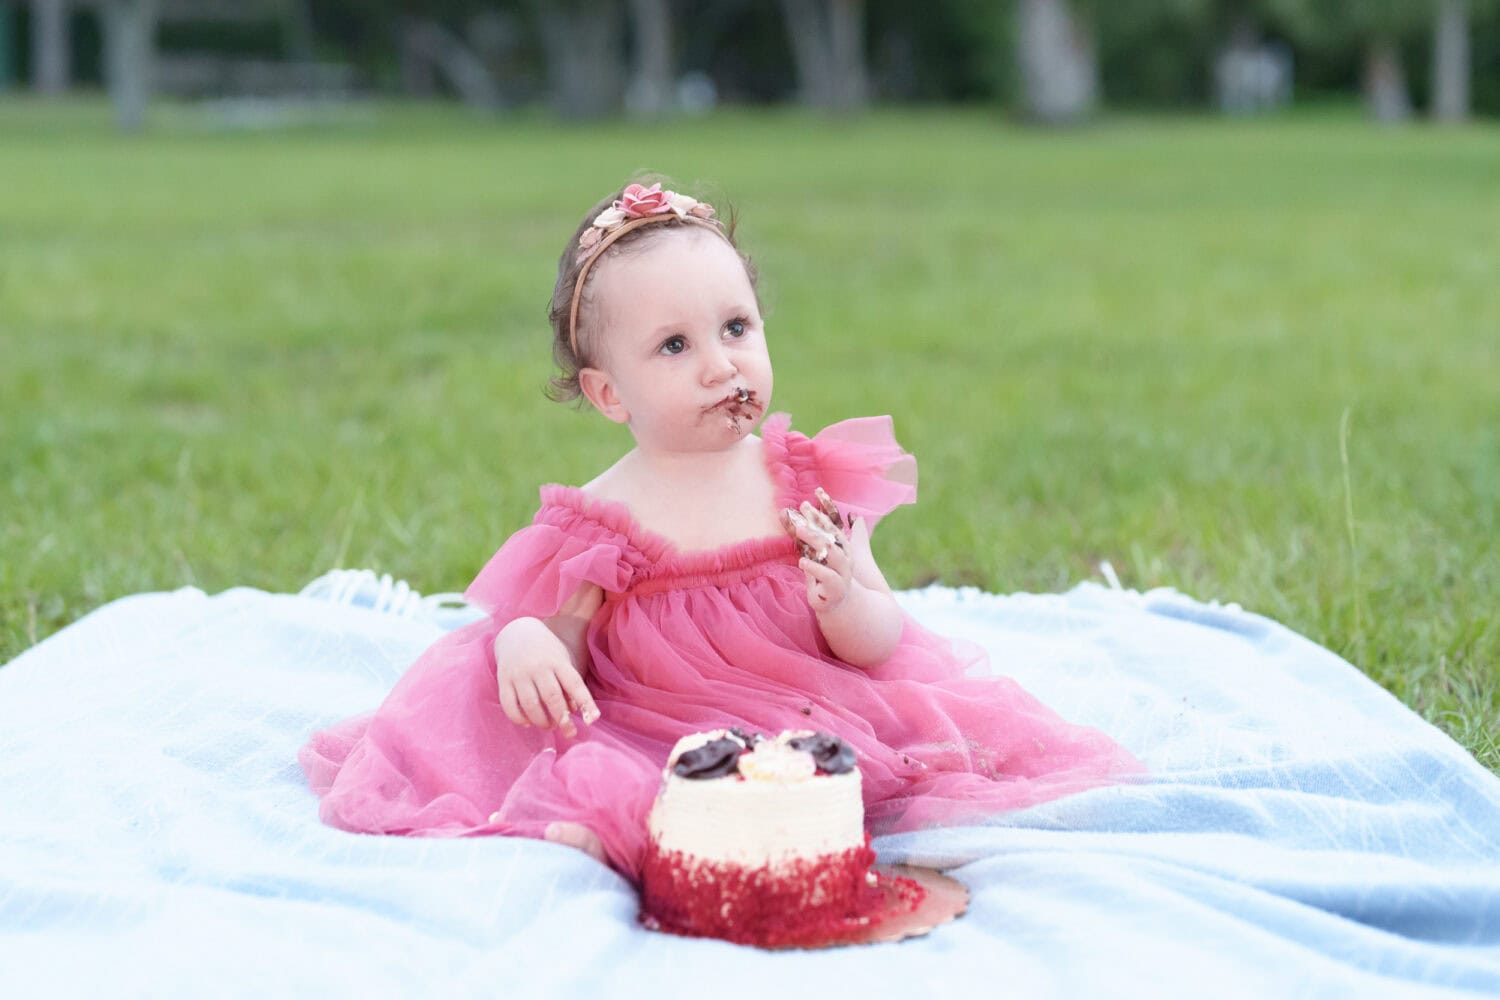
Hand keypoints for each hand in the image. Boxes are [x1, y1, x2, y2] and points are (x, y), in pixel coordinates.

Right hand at [495, 618, 599, 738]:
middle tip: (569, 732)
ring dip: (541, 721)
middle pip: (551, 697)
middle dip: (562, 719)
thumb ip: (569, 686)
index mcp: (557, 661)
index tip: (593, 719)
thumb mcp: (563, 661)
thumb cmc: (547, 652)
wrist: (517, 633)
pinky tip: (528, 723)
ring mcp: (519, 673)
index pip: (574, 683)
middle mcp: (538, 667)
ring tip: (549, 726)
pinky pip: (509, 704)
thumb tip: (573, 711)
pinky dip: (519, 718)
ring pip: (530, 704)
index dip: (585, 702)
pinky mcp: (503, 680)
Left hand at [780, 490, 853, 612]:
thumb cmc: (821, 576)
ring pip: (832, 553)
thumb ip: (802, 536)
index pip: (832, 526)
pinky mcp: (836, 588)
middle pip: (832, 535)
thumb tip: (784, 513)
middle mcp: (845, 557)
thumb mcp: (811, 554)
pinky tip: (802, 561)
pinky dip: (814, 567)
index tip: (807, 502)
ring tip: (799, 530)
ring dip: (815, 539)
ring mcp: (843, 573)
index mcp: (841, 547)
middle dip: (817, 521)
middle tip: (802, 509)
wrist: (834, 604)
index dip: (820, 514)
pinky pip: (827, 575)